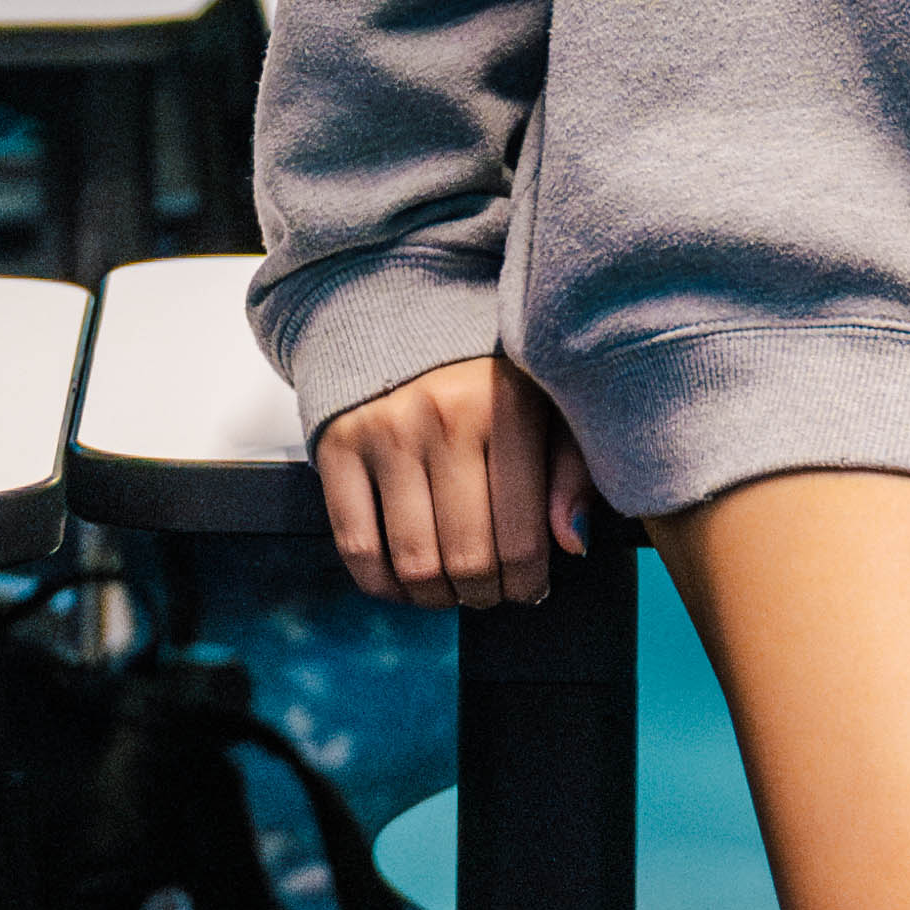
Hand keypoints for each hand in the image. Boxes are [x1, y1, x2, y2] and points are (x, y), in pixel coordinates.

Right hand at [316, 354, 593, 606]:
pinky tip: (404, 582)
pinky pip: (356, 546)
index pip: (522, 536)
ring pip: (413, 561)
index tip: (530, 587)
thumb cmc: (486, 373)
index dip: (528, 583)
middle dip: (485, 594)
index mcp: (507, 406)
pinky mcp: (336, 447)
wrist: (398, 313)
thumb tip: (574, 542)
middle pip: (467, 559)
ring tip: (452, 589)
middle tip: (491, 591)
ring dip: (437, 597)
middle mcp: (442, 418)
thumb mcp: (548, 404)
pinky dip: (382, 585)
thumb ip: (572, 471)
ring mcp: (384, 433)